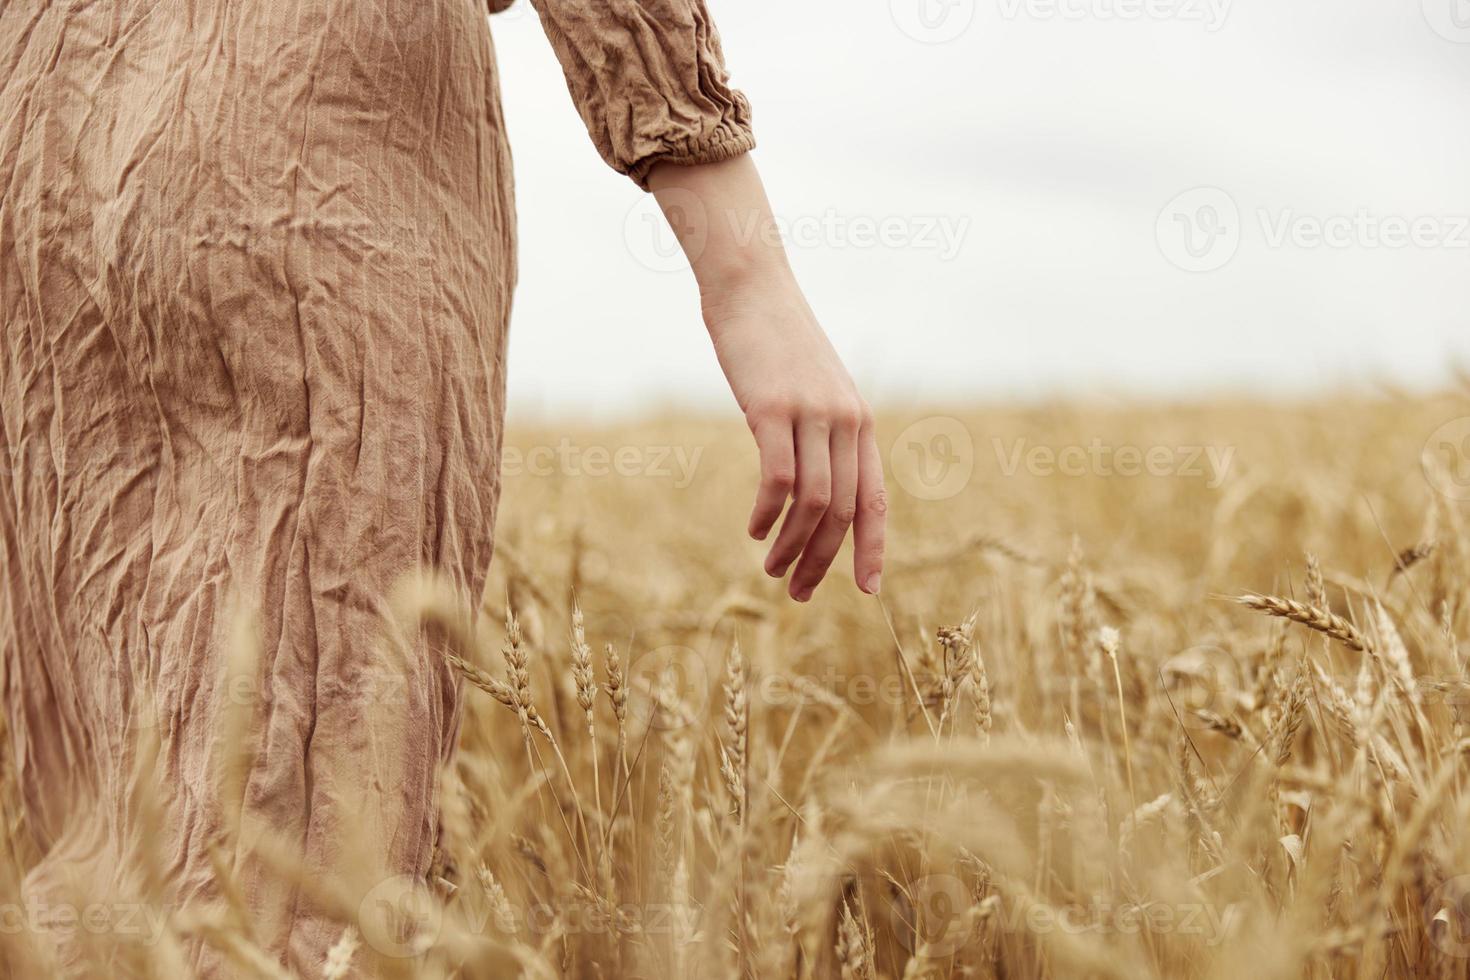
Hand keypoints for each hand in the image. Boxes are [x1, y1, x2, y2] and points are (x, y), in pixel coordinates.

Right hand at [703, 273, 886, 600]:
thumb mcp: (811, 391)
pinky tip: (754, 529)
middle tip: (795, 593)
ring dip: (792, 546)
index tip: (866, 589)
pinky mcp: (772, 407)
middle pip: (843, 511)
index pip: (875, 500)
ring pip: (813, 502)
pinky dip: (768, 514)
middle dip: (822, 561)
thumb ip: (820, 435)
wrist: (752, 287)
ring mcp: (811, 413)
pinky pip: (778, 478)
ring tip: (770, 568)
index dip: (873, 548)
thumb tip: (812, 488)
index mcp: (859, 422)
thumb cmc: (775, 343)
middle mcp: (844, 421)